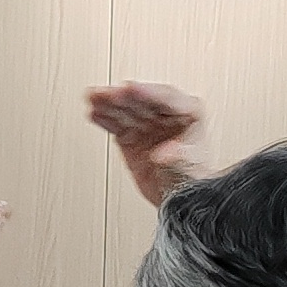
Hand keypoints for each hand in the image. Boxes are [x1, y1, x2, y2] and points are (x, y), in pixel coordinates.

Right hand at [86, 82, 206, 204]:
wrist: (181, 197)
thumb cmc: (192, 178)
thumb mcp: (187, 167)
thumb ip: (175, 157)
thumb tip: (163, 154)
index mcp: (188, 114)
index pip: (167, 98)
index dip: (148, 93)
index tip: (131, 89)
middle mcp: (166, 116)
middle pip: (142, 101)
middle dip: (124, 96)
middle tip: (108, 93)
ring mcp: (147, 126)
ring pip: (127, 110)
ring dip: (110, 104)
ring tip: (94, 97)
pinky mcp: (131, 137)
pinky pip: (116, 125)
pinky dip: (105, 119)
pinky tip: (95, 113)